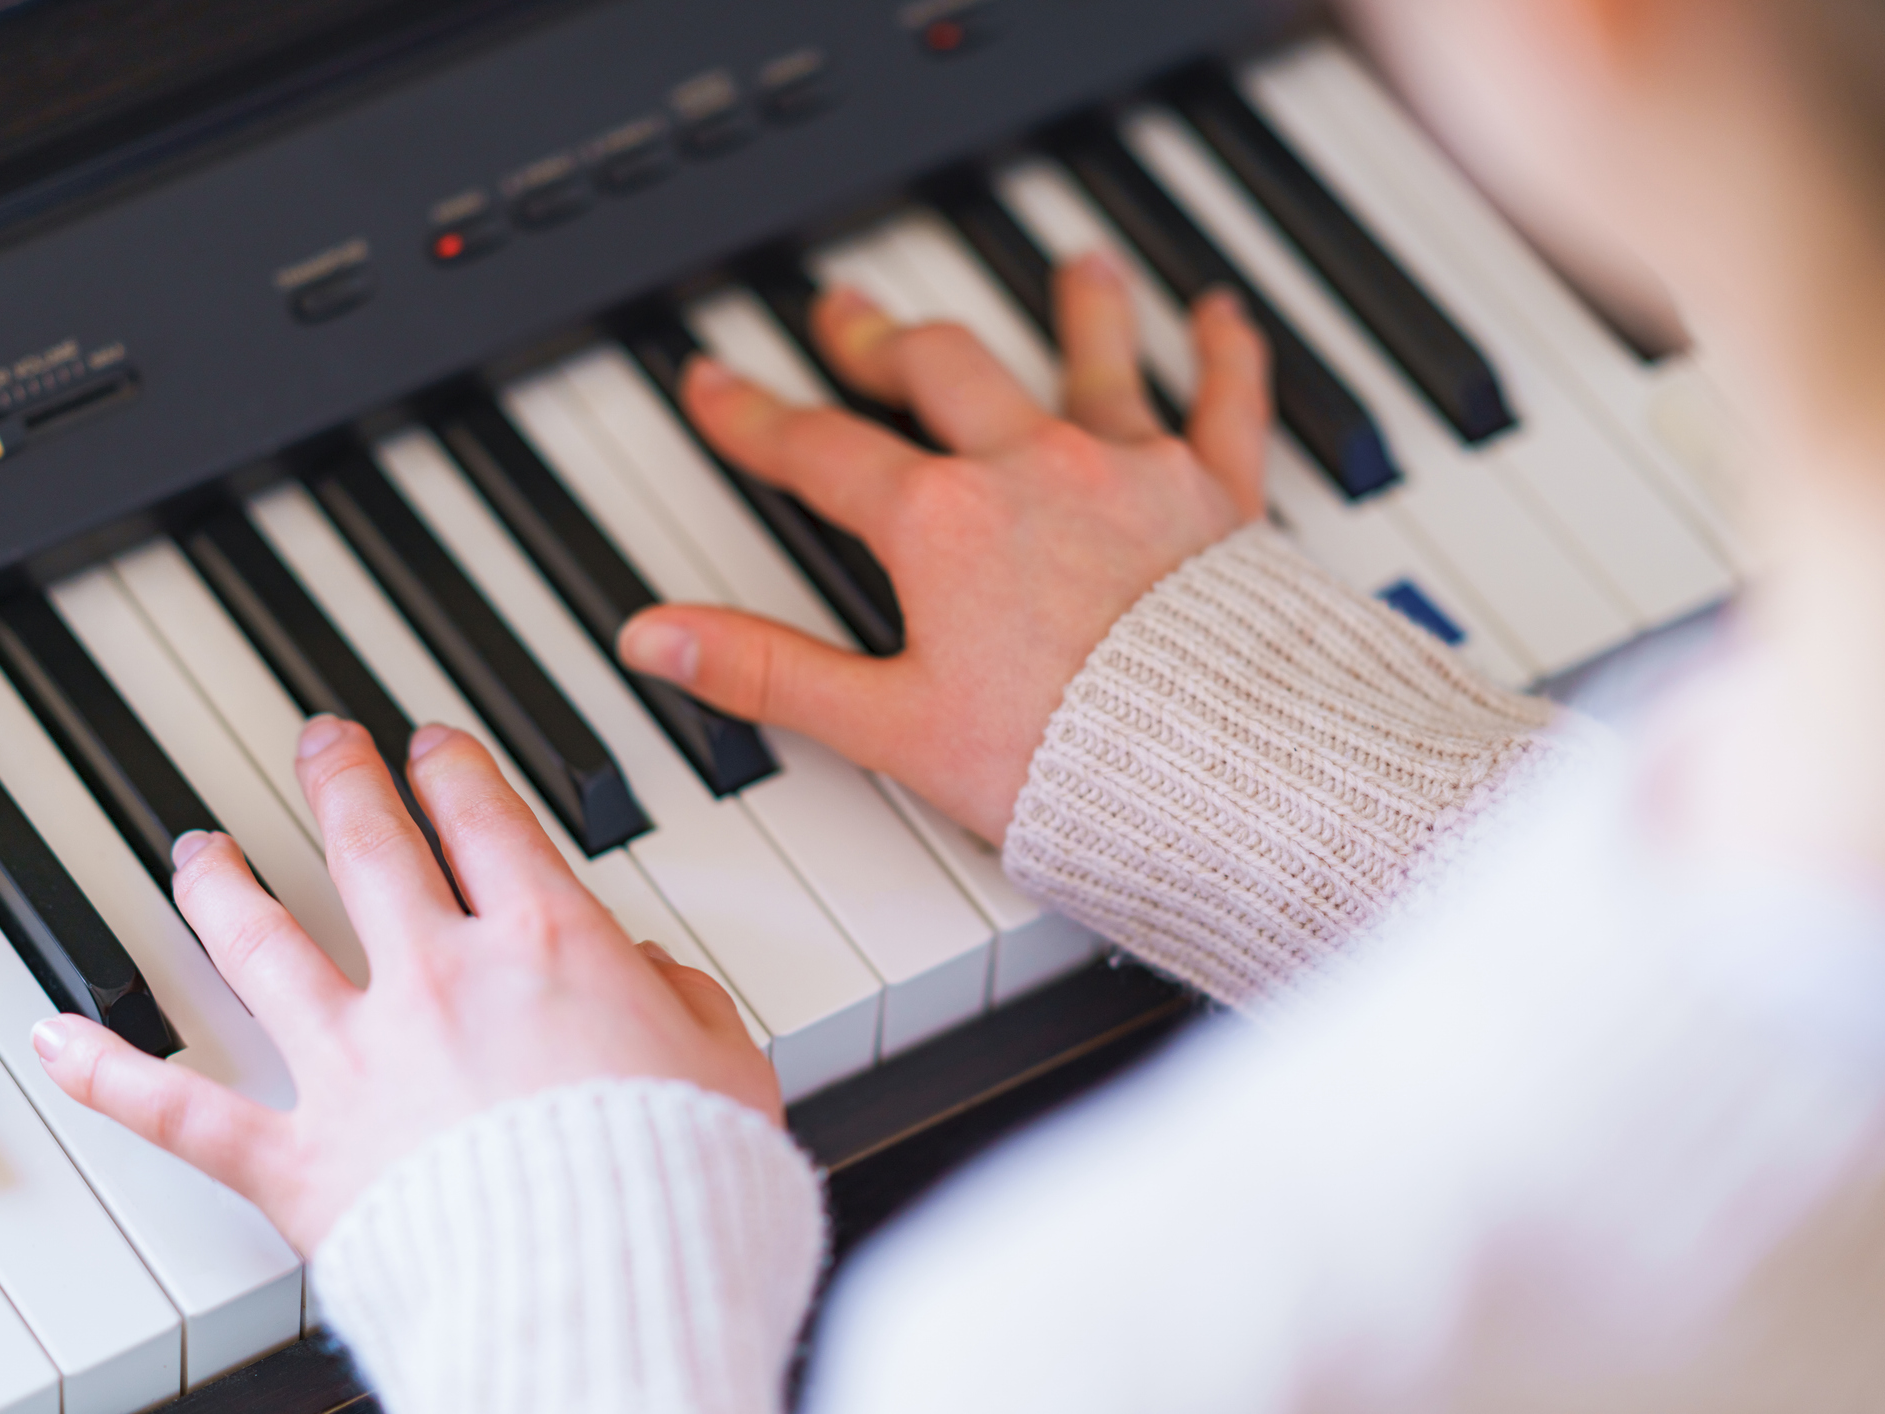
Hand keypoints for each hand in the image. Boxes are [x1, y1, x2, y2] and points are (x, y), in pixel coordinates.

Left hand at [31, 716, 778, 1255]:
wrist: (603, 1281)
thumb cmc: (677, 1180)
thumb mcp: (727, 1068)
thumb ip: (687, 1003)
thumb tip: (651, 971)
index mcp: (548, 947)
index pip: (488, 822)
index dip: (456, 770)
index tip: (435, 747)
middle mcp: (440, 981)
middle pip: (369, 851)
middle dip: (340, 784)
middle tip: (319, 743)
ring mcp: (359, 1064)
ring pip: (263, 946)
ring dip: (221, 887)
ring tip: (197, 850)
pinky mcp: (300, 1158)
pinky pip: (182, 1111)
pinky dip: (111, 1075)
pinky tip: (55, 1042)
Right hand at [618, 252, 1270, 843]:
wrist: (1215, 771)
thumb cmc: (1062, 759)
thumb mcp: (887, 726)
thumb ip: (767, 670)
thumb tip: (657, 639)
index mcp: (943, 523)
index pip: (821, 452)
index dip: (755, 417)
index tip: (716, 385)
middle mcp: (1032, 470)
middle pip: (940, 372)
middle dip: (883, 340)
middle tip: (848, 316)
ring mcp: (1128, 473)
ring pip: (1091, 361)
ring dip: (1074, 309)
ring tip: (1070, 269)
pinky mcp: (1216, 498)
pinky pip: (1227, 404)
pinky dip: (1224, 356)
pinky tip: (1217, 316)